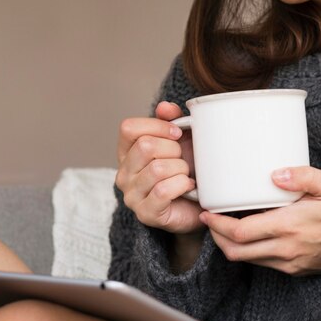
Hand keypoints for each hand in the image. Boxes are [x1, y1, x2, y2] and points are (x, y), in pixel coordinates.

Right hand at [115, 101, 203, 234]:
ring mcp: (132, 196)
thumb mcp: (180, 142)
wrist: (197, 208)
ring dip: (181, 169)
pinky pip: (164, 190)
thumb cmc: (186, 172)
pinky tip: (188, 187)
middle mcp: (123, 174)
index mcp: (127, 153)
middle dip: (173, 149)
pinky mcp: (146, 213)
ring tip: (186, 175)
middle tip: (183, 159)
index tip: (178, 134)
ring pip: (157, 169)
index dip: (157, 126)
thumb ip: (171, 121)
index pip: (129, 128)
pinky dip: (182, 185)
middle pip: (145, 146)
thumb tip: (164, 107)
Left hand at [199, 167, 320, 275]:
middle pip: (236, 250)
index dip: (218, 225)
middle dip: (217, 236)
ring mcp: (289, 262)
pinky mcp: (294, 270)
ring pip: (246, 260)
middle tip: (210, 220)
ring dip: (231, 245)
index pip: (240, 232)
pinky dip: (248, 251)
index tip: (208, 213)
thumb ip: (302, 176)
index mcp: (289, 226)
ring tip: (225, 226)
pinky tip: (249, 235)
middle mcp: (285, 248)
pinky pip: (262, 264)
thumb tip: (274, 174)